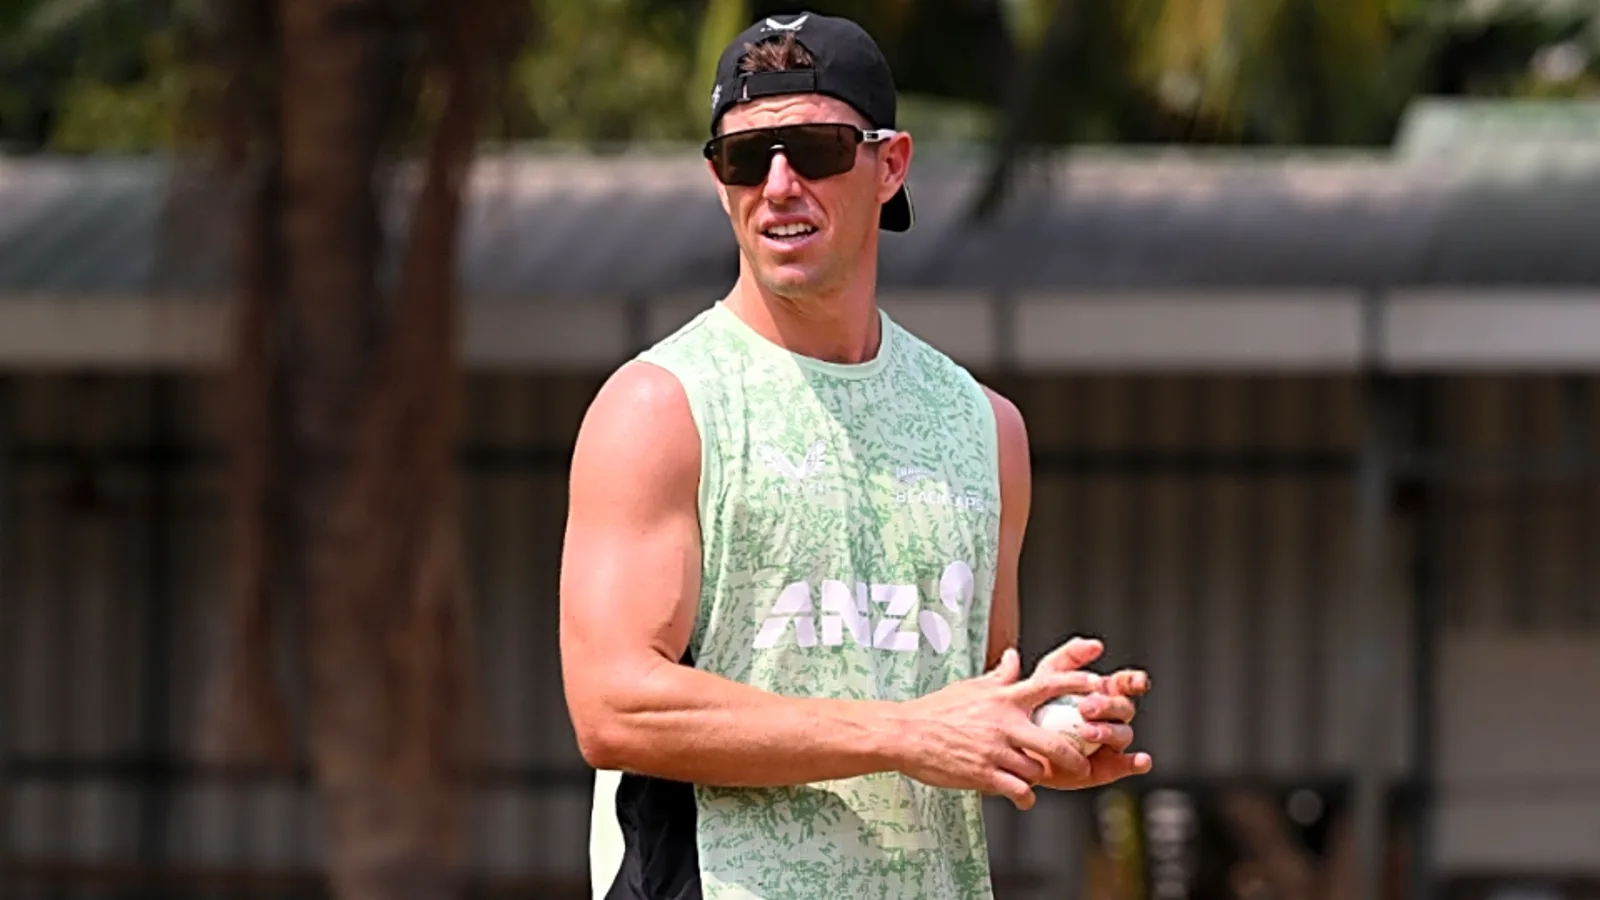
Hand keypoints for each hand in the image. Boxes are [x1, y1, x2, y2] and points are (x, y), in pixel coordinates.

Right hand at [891, 648, 1101, 810]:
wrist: (905, 735)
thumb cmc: (937, 709)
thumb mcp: (970, 687)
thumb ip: (999, 676)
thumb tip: (1015, 657)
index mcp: (1003, 698)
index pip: (1048, 685)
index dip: (1077, 684)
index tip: (1098, 685)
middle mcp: (1004, 723)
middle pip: (1055, 742)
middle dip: (1074, 758)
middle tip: (1082, 765)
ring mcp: (994, 751)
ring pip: (1036, 770)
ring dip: (1040, 777)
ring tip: (1036, 780)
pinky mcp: (983, 775)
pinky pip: (1018, 791)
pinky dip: (1025, 797)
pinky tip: (1023, 798)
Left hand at [1030, 636, 1153, 789]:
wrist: (1019, 746)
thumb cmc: (1035, 705)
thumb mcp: (1047, 675)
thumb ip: (1069, 657)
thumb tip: (1097, 644)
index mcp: (1104, 692)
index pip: (1127, 684)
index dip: (1136, 681)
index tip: (1137, 682)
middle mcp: (1113, 717)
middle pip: (1124, 708)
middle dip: (1108, 706)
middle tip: (1085, 707)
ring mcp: (1112, 743)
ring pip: (1123, 734)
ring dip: (1110, 732)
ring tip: (1086, 732)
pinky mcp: (1108, 767)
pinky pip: (1126, 765)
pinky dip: (1137, 763)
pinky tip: (1142, 761)